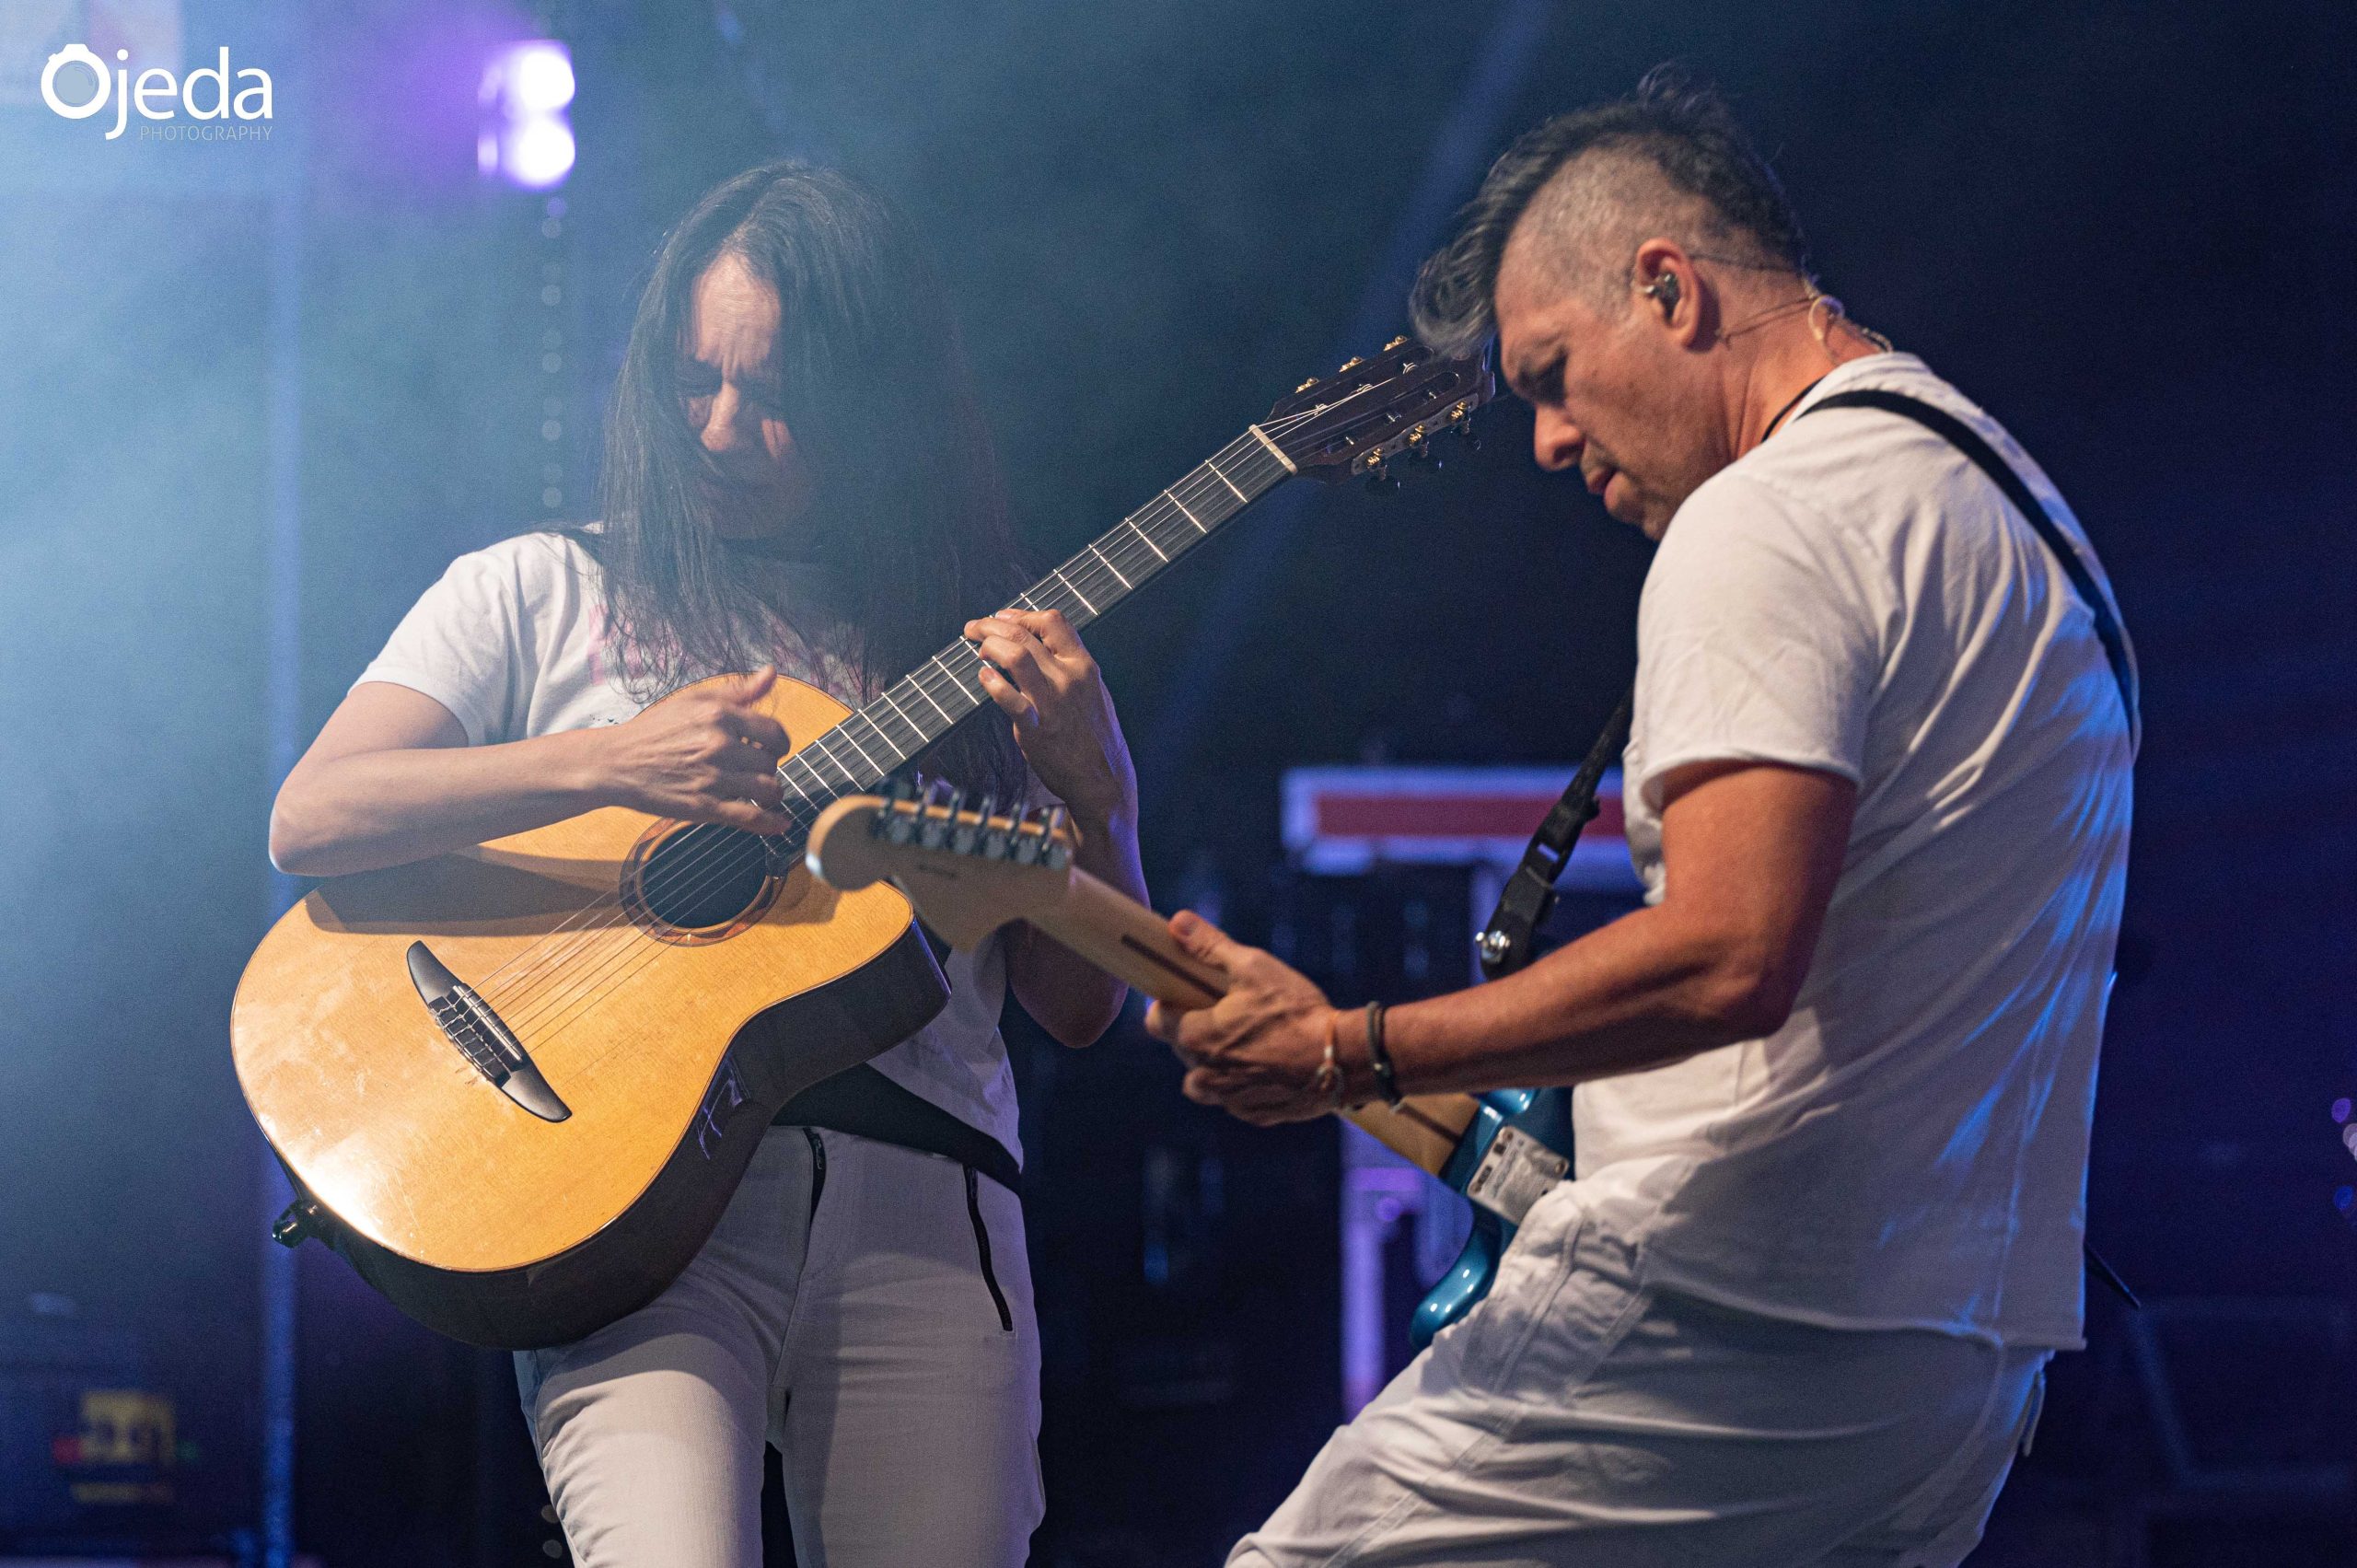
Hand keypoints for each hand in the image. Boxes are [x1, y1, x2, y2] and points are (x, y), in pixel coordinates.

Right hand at [597, 667, 796, 831]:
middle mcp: (718, 744)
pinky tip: (780, 824)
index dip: (777, 743)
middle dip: (767, 768)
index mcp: (719, 715)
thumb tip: (771, 673)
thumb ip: (738, 691)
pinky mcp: (703, 806)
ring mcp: (712, 777)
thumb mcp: (693, 700)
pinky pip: (751, 816)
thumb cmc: (655, 729)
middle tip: (751, 770)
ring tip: (759, 792)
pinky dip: (771, 822)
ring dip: (770, 794)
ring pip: (768, 789)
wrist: (616, 762)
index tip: (768, 748)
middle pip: (771, 762)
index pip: (775, 732)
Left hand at [964, 609, 1137, 820]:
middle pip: (1024, 634)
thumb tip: (1036, 647)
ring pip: (1015, 656)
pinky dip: (991, 682)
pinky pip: (1008, 698)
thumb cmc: (1094, 736)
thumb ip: (1068, 667)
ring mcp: (1052, 701)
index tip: (1002, 617)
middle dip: (991, 624)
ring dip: (989, 646)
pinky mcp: (1036, 726)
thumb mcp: (1092, 690)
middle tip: (974, 628)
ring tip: (979, 651)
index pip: (1052, 621)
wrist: (1104, 778)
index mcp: (1084, 666)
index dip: (1021, 614)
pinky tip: (984, 677)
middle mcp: (1069, 678)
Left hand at [1143, 911, 1348, 1125]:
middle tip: (1228, 1013)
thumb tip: (1176, 922)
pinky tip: (1268, 1065)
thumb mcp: (1253, 967)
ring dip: (1216, 1063)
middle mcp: (1204, 1075)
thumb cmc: (1295, 1011)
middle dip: (1197, 1032)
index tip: (1187, 995)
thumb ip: (1210, 946)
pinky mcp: (1254, 1114)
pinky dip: (1244, 1084)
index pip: (1157, 1021)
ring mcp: (1229, 1100)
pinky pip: (1234, 1099)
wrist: (1341, 1059)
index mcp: (1196, 1037)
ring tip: (1247, 1043)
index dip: (1169, 1004)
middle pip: (1182, 1050)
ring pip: (1205, 1080)